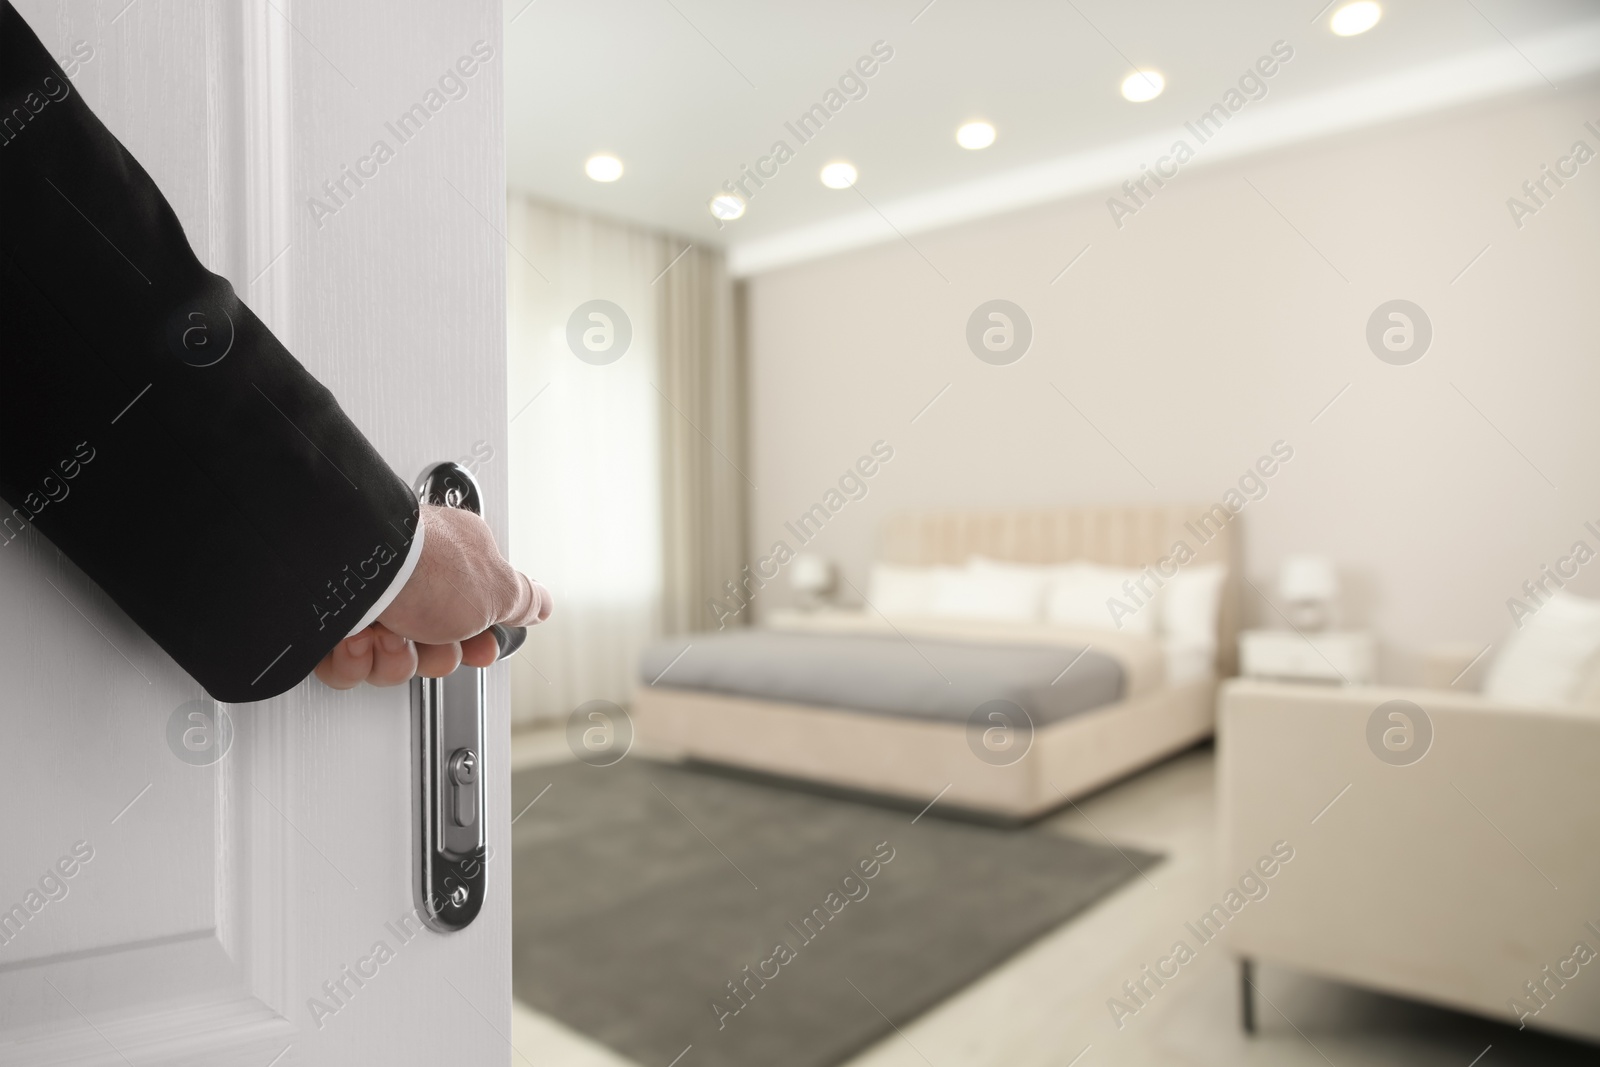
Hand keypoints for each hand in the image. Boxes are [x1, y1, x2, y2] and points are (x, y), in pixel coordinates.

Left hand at [314, 504, 550, 689]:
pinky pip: (348, 668)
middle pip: (431, 649)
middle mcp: (411, 583)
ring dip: (393, 659)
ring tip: (387, 633)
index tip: (478, 647)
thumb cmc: (427, 569)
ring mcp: (370, 602)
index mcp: (453, 566)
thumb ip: (523, 600)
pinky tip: (358, 639)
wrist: (355, 568)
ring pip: (390, 663)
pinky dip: (354, 661)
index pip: (471, 618)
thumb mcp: (498, 589)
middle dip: (433, 655)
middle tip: (429, 637)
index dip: (475, 643)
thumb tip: (542, 602)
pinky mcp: (333, 624)